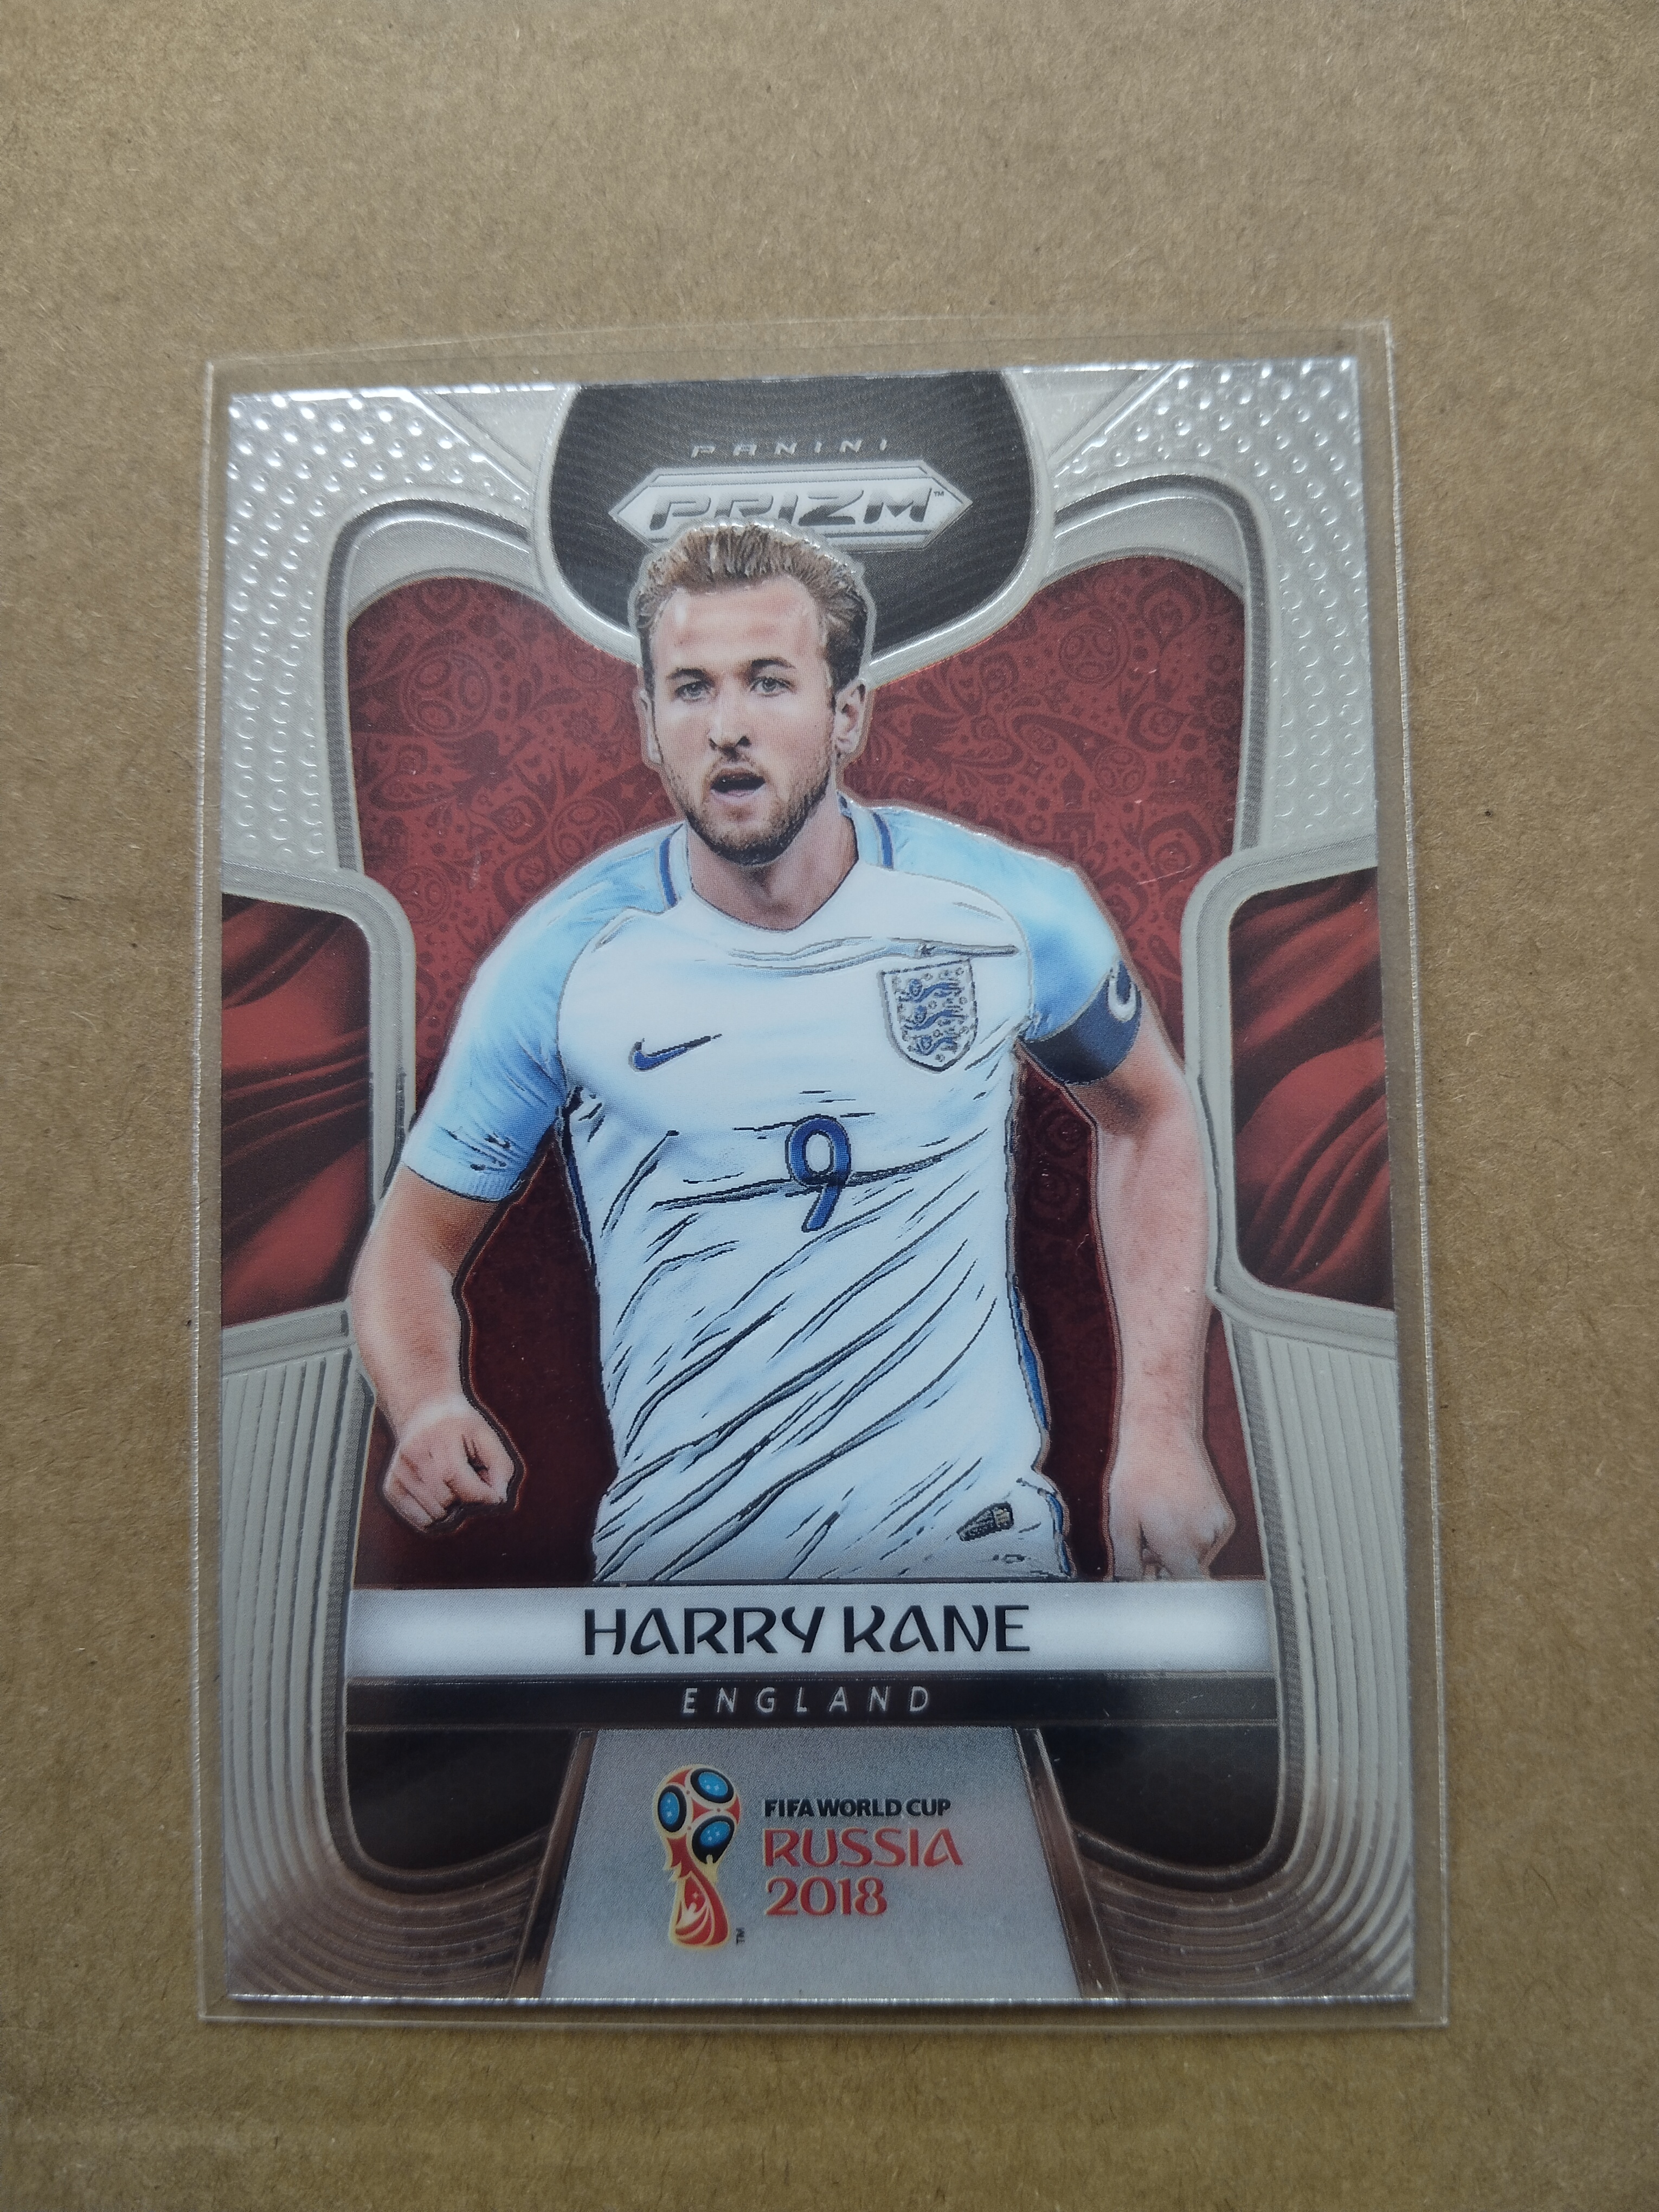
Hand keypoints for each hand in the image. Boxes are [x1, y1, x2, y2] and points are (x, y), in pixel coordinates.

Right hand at [382, 1394, 515, 1532]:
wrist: (424, 1412)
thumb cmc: (461, 1427)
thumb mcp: (487, 1436)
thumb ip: (501, 1467)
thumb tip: (499, 1500)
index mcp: (437, 1438)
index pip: (456, 1478)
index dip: (480, 1495)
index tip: (495, 1497)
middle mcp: (413, 1455)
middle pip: (445, 1500)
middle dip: (466, 1499)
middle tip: (470, 1481)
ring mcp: (399, 1472)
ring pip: (433, 1514)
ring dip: (452, 1510)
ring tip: (454, 1486)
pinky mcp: (391, 1487)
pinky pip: (420, 1520)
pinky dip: (436, 1517)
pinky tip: (441, 1497)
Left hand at [1106, 1422, 1234, 1579]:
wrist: (1163, 1437)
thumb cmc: (1139, 1476)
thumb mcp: (1121, 1524)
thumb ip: (1128, 1564)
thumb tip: (1129, 1590)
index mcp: (1180, 1546)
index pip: (1182, 1590)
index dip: (1164, 1589)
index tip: (1152, 1580)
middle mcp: (1205, 1540)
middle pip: (1185, 1573)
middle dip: (1163, 1564)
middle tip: (1145, 1538)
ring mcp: (1218, 1528)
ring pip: (1196, 1556)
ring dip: (1176, 1549)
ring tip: (1159, 1519)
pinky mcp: (1224, 1519)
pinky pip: (1206, 1541)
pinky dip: (1191, 1535)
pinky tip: (1176, 1512)